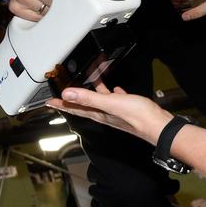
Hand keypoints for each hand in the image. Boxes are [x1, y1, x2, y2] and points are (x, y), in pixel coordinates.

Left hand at [47, 83, 173, 144]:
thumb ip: (88, 98)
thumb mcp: (109, 103)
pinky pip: (115, 99)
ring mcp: (115, 111)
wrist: (157, 124)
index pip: (74, 109)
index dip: (61, 105)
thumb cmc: (136, 116)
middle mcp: (104, 114)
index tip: (49, 102)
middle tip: (63, 92)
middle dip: (73, 98)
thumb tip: (67, 94)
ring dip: (92, 92)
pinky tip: (115, 88)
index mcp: (98, 113)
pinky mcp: (127, 107)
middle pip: (84, 105)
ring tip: (87, 82)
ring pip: (99, 100)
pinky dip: (112, 92)